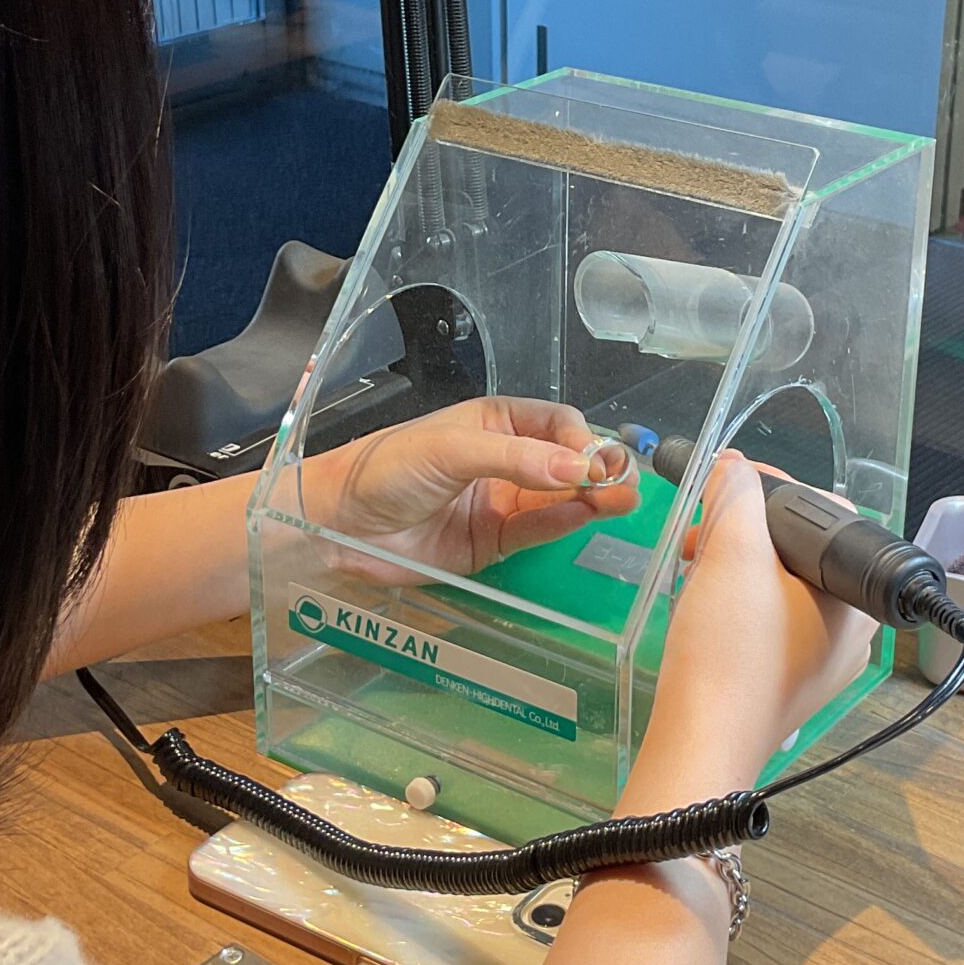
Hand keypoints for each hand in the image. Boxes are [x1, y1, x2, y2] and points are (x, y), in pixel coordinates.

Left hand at [299, 396, 637, 579]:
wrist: (338, 525)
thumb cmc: (383, 469)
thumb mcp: (450, 449)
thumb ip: (514, 458)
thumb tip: (575, 467)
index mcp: (492, 421)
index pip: (555, 423)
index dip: (581, 438)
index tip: (595, 457)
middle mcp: (502, 459)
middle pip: (565, 460)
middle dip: (597, 467)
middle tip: (622, 478)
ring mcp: (500, 501)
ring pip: (559, 497)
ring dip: (593, 497)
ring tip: (625, 499)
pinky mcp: (493, 542)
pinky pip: (538, 530)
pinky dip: (566, 522)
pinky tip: (591, 514)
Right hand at [633, 453, 873, 804]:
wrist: (701, 744)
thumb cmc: (729, 649)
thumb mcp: (732, 554)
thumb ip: (735, 496)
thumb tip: (732, 465)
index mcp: (857, 598)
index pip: (827, 515)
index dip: (773, 490)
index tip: (725, 486)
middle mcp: (851, 632)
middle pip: (800, 552)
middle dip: (745, 531)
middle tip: (701, 535)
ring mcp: (820, 663)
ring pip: (780, 588)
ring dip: (733, 565)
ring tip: (693, 568)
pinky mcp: (786, 685)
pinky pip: (768, 624)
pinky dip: (734, 603)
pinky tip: (702, 607)